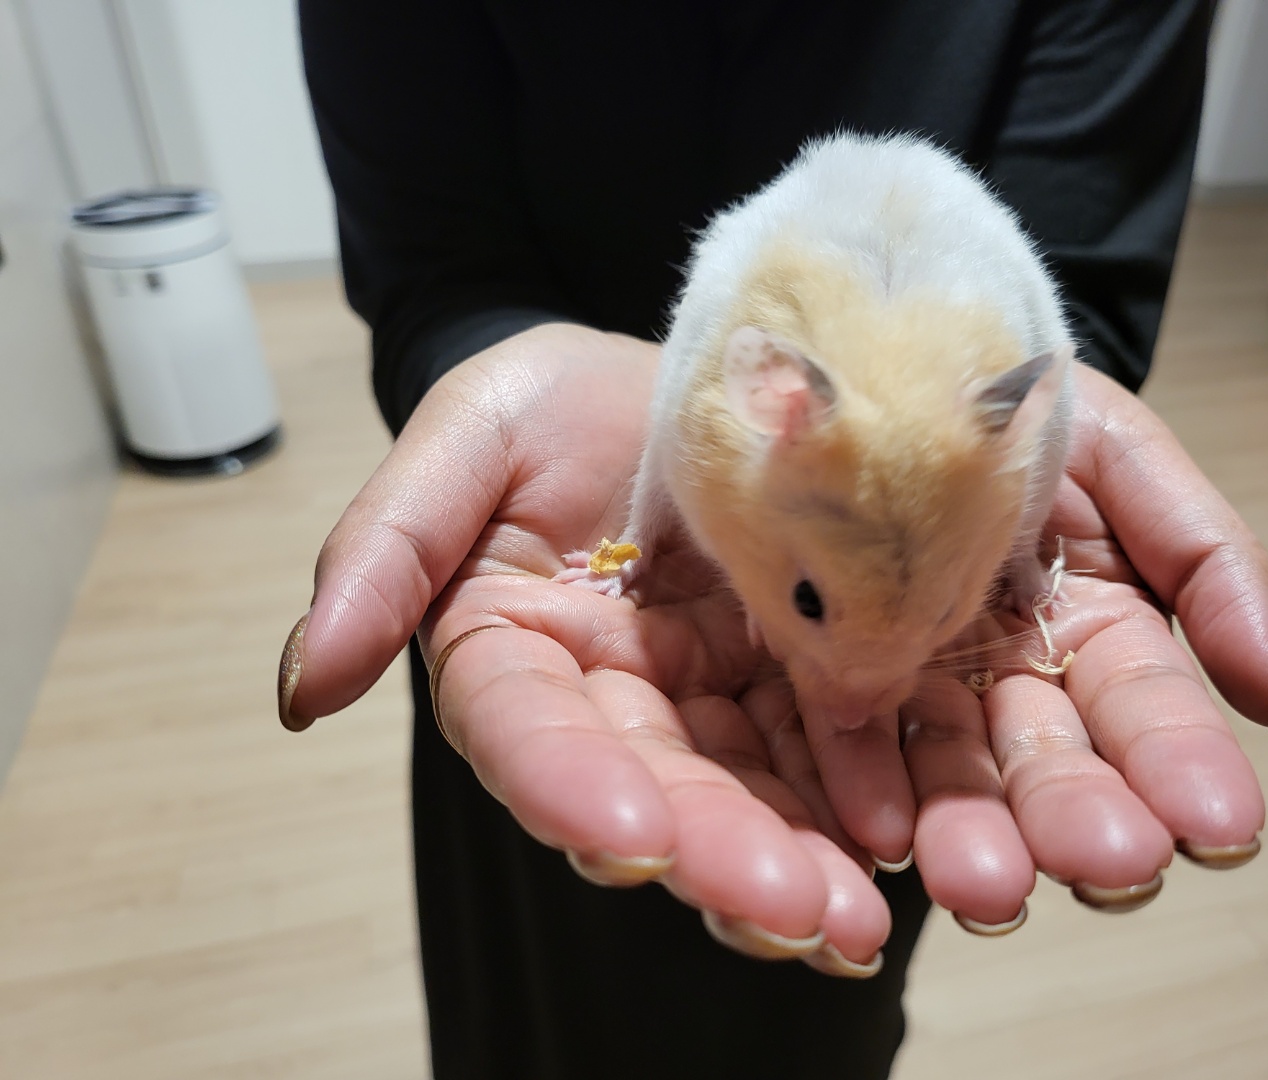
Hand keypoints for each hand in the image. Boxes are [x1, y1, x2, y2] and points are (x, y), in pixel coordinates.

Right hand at [279, 323, 892, 975]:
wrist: (695, 369)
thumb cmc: (560, 401)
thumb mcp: (472, 432)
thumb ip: (385, 548)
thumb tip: (304, 689)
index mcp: (515, 649)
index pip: (525, 732)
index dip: (568, 786)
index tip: (630, 834)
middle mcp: (612, 698)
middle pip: (654, 790)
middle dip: (717, 854)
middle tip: (790, 911)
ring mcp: (713, 698)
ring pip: (749, 796)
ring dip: (801, 864)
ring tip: (855, 922)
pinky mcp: (801, 681)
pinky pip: (836, 748)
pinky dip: (871, 798)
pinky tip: (911, 841)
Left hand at [888, 362, 1267, 929]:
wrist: (889, 356)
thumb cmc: (1020, 398)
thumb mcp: (1127, 456)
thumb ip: (1209, 561)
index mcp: (1096, 623)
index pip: (1145, 705)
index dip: (1180, 760)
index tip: (1216, 822)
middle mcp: (1011, 671)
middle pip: (1047, 757)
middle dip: (1077, 815)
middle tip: (1104, 864)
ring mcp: (919, 678)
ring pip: (951, 772)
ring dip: (973, 833)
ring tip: (986, 884)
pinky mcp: (829, 671)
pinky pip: (843, 733)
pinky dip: (862, 785)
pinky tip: (881, 833)